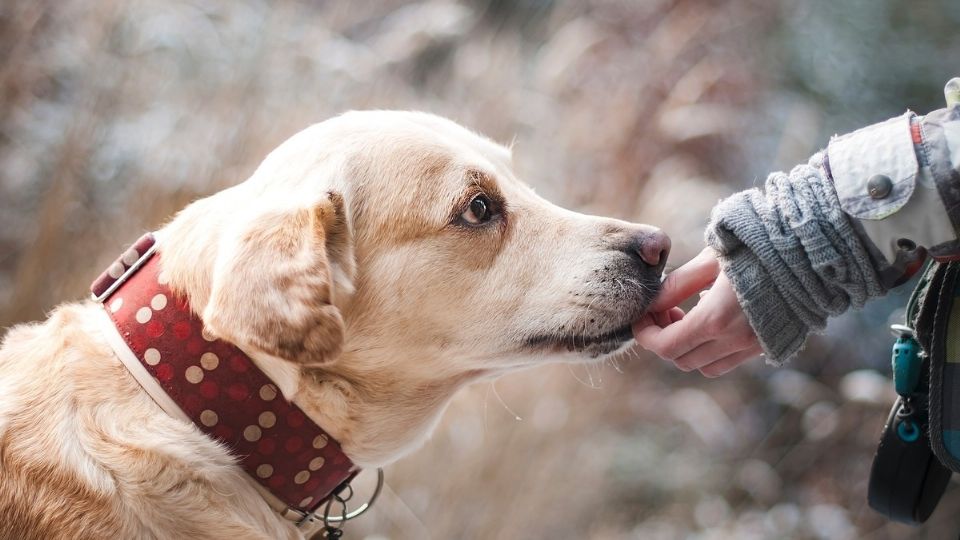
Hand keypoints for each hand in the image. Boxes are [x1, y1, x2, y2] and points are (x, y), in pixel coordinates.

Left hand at [633, 248, 762, 376]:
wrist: (812, 252)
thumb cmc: (757, 247)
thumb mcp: (710, 259)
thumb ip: (677, 285)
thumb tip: (651, 303)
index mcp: (716, 319)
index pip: (666, 346)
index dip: (646, 335)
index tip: (641, 317)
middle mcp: (735, 341)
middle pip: (681, 360)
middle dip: (664, 338)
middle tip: (664, 310)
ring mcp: (753, 347)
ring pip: (704, 366)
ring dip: (688, 347)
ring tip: (687, 315)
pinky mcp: (768, 345)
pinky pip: (728, 361)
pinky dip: (711, 349)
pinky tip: (714, 318)